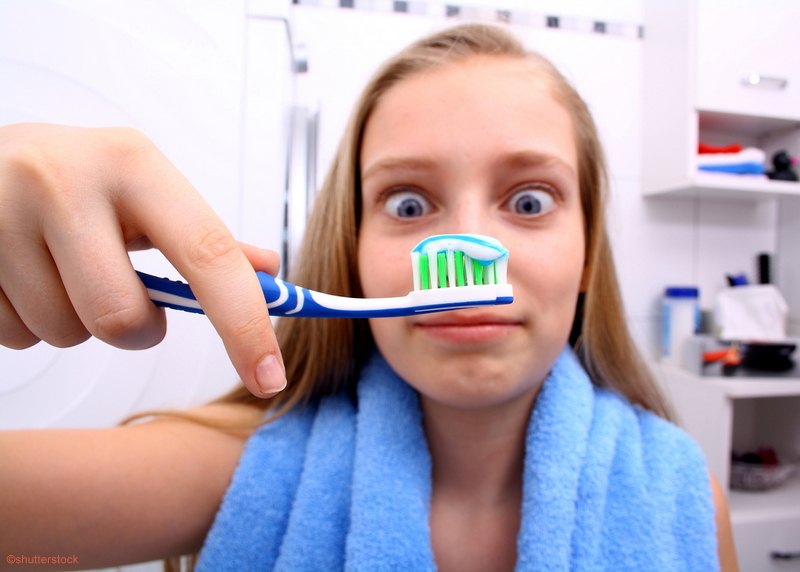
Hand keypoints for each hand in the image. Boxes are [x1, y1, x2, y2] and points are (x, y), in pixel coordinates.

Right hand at [0, 123, 285, 396]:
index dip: (245, 324)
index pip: (208, 254)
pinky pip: (10, 335)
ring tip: (56, 271)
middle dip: (132, 327)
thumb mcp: (142, 189)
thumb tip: (268, 270)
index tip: (269, 375)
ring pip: (62, 333)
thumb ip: (203, 237)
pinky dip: (23, 322)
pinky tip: (19, 276)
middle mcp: (65, 180)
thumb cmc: (75, 179)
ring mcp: (0, 212)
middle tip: (116, 293)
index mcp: (133, 164)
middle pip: (122, 318)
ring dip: (71, 323)